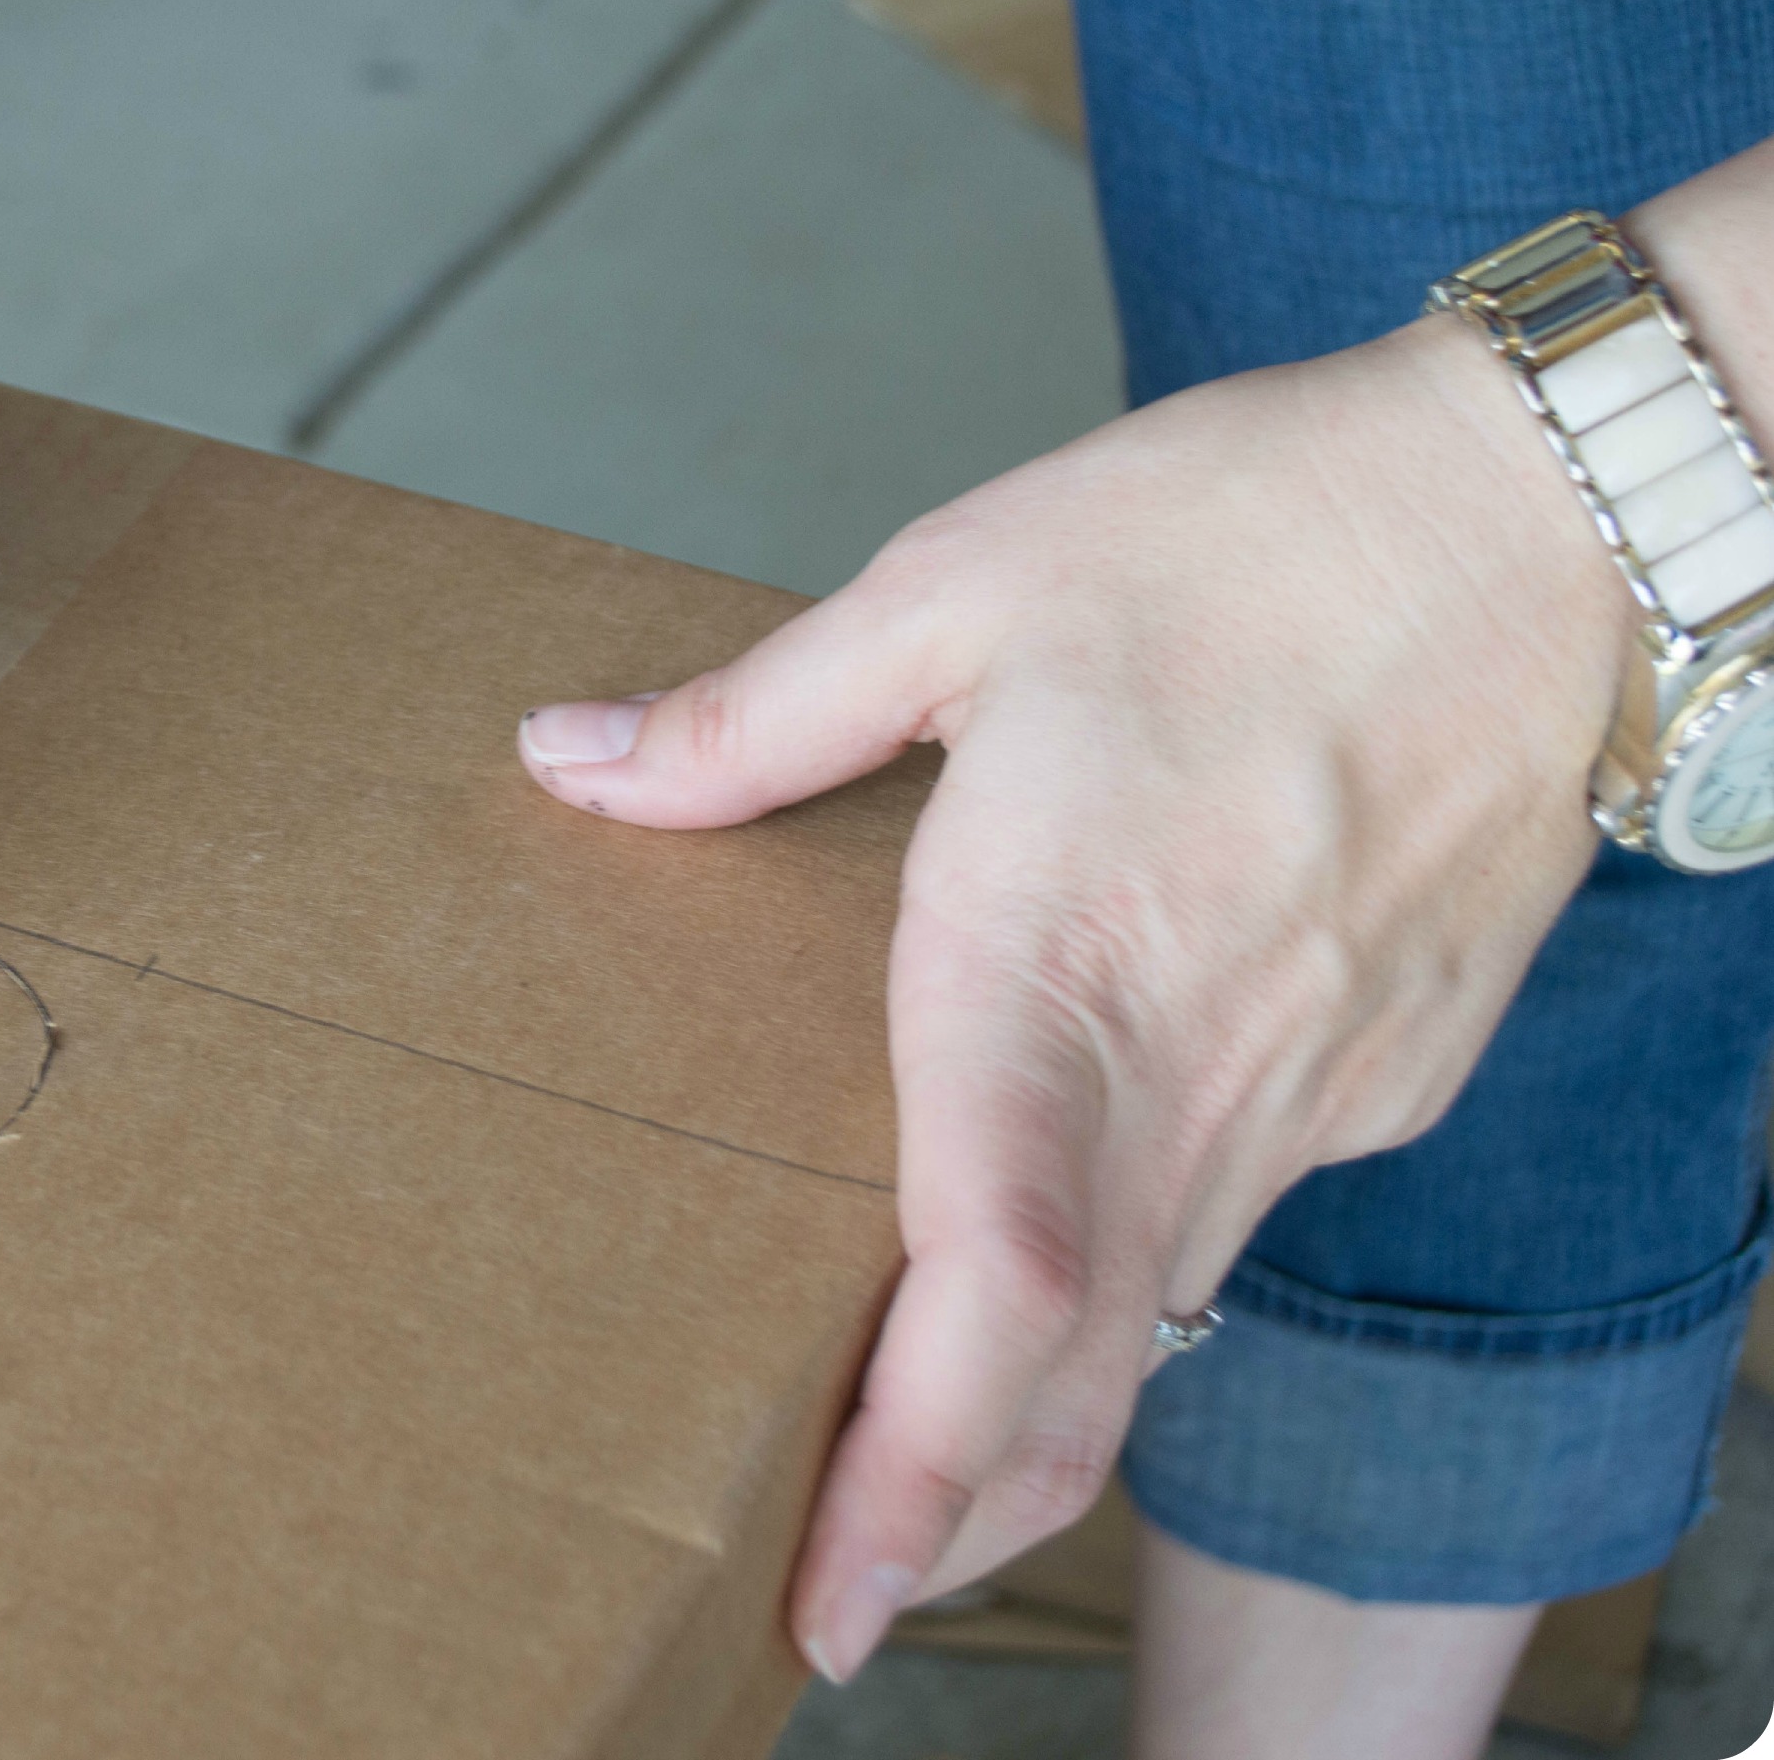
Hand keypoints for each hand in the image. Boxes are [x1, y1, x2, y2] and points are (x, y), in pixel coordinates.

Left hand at [514, 316, 1625, 1679]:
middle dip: (950, 1518)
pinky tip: (1075, 1229)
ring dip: (1043, 1417)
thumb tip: (567, 762)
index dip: (907, 1471)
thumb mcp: (958, 587)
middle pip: (1077, 1379)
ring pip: (1163, 1319)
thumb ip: (750, 717)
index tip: (832, 1599)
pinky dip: (1145, 1274)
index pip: (987, 1288)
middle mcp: (1194, 1069)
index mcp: (1052, 958)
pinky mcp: (1390, 1070)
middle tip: (835, 1602)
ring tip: (917, 1455)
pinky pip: (1241, 1215)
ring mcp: (1314, 1088)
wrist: (1552, 517)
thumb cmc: (1246, 533)